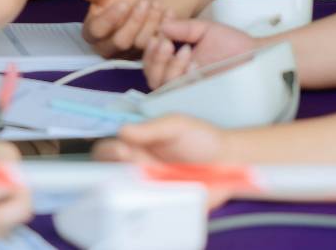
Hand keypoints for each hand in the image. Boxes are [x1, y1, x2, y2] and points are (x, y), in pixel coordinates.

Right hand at [80, 0, 170, 56]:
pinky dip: (163, 28)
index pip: (97, 30)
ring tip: (157, 3)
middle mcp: (107, 48)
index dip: (110, 18)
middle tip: (144, 2)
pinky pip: (156, 45)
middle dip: (135, 21)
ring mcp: (127, 54)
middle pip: (121, 41)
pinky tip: (168, 12)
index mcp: (91, 32)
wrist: (136, 0)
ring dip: (151, 22)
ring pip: (140, 44)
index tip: (123, 3)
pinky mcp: (145, 54)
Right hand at [94, 115, 235, 207]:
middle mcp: (138, 170)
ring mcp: (150, 189)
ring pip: (126, 194)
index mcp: (136, 147)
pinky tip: (159, 192)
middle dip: (116, 167)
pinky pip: (147, 211)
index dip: (106, 151)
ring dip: (131, 185)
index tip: (120, 148)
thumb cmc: (200, 139)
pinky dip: (147, 205)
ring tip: (148, 172)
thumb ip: (150, 128)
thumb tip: (121, 131)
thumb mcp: (176, 125)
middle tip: (132, 158)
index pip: (107, 150)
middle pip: (111, 174)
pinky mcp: (164, 206)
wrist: (229, 160)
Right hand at [142, 18, 255, 88]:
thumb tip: (162, 25)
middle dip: (155, 57)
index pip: (151, 57)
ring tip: (185, 50)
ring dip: (167, 66)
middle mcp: (176, 75)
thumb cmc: (233, 44)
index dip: (150, 44)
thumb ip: (184, 27)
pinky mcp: (196, 96)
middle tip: (165, 43)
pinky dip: (182, 75)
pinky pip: (178, 91)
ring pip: (160, 83)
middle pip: (150, 73)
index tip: (159, 29)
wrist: (255, 56)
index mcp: (175, 58)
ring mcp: (186, 87)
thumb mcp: (206, 29)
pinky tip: (193, 64)